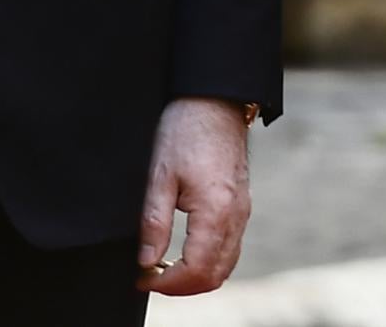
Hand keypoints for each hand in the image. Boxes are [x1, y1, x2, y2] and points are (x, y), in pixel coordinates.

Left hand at [137, 98, 251, 294]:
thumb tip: (147, 262)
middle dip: (181, 286)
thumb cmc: (186, 132)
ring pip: (225, 265)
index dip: (166, 284)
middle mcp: (236, 216)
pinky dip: (209, 260)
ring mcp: (243, 211)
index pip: (196, 270)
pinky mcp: (242, 204)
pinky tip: (184, 250)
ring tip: (164, 267)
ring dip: (196, 275)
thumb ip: (154, 224)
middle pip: (215, 275)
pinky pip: (231, 247)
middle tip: (151, 277)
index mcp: (215, 211)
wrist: (215, 100)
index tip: (142, 279)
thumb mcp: (160, 177)